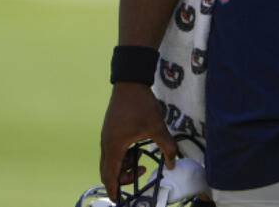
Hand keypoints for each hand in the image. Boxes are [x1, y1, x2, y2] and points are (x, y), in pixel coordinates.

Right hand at [99, 83, 177, 197]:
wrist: (130, 83)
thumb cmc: (140, 105)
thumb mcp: (157, 127)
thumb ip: (167, 146)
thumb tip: (172, 162)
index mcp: (113, 147)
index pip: (109, 176)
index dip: (114, 190)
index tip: (119, 200)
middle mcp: (106, 145)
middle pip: (109, 170)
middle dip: (123, 177)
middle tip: (141, 172)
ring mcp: (107, 138)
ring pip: (112, 160)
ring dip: (126, 163)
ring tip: (142, 155)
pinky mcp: (111, 131)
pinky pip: (115, 150)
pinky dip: (125, 154)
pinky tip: (139, 146)